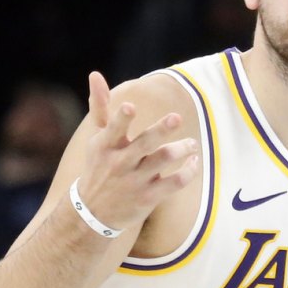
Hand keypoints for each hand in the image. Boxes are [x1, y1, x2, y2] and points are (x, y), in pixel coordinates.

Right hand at [76, 72, 200, 230]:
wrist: (93, 213)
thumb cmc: (99, 167)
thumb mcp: (97, 139)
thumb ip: (100, 107)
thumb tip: (95, 74)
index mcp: (106, 145)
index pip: (113, 129)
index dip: (121, 119)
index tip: (130, 107)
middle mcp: (120, 162)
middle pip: (144, 144)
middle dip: (160, 130)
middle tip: (176, 118)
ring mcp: (135, 181)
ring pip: (163, 160)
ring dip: (181, 149)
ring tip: (191, 144)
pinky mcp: (149, 197)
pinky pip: (175, 182)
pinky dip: (188, 171)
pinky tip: (194, 162)